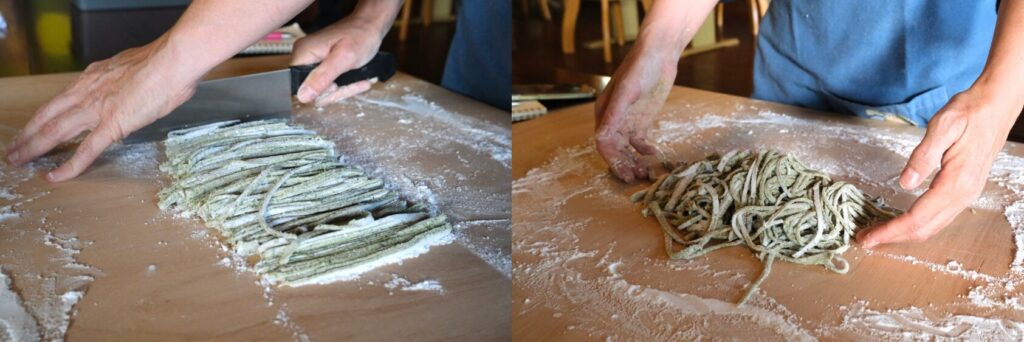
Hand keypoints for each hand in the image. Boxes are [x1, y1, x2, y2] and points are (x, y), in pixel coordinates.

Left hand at [6, 36, 196, 181]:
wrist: (173, 62)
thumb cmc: (164, 63)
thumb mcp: (132, 67)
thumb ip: (123, 80)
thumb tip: (127, 88)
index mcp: (93, 77)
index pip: (59, 100)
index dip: (41, 117)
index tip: (33, 128)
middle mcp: (87, 91)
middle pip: (47, 116)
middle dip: (27, 134)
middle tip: (14, 149)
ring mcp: (97, 109)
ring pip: (55, 131)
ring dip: (34, 147)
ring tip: (19, 161)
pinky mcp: (113, 124)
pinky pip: (86, 150)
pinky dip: (69, 165)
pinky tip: (56, 176)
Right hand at [291, 14, 388, 105]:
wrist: (370, 26)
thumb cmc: (360, 36)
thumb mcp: (344, 59)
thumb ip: (322, 77)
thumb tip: (302, 96)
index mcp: (303, 53)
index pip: (299, 86)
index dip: (320, 92)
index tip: (338, 86)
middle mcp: (304, 57)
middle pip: (312, 90)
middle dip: (336, 92)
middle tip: (353, 84)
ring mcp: (313, 61)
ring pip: (323, 90)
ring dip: (343, 89)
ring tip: (360, 82)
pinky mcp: (322, 65)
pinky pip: (329, 84)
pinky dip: (345, 85)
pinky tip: (358, 80)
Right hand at [594, 42, 676, 182]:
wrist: (658, 54)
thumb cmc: (639, 68)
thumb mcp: (626, 91)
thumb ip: (614, 115)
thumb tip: (600, 138)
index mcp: (604, 113)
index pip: (603, 143)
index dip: (612, 160)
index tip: (624, 173)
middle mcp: (613, 120)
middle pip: (615, 149)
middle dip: (624, 164)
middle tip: (636, 178)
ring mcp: (628, 120)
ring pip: (627, 148)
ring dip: (634, 161)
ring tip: (646, 173)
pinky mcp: (642, 120)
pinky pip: (640, 141)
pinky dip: (645, 150)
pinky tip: (654, 155)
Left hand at [857, 86, 1019, 247]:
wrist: (997, 105)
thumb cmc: (969, 111)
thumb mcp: (943, 125)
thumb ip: (923, 155)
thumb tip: (905, 183)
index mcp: (956, 181)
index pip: (917, 217)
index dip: (891, 230)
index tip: (867, 237)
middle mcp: (964, 194)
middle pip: (925, 228)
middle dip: (893, 237)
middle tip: (865, 239)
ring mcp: (967, 194)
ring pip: (934, 226)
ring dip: (905, 233)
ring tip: (879, 233)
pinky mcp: (965, 190)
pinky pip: (940, 217)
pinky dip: (918, 224)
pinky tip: (902, 220)